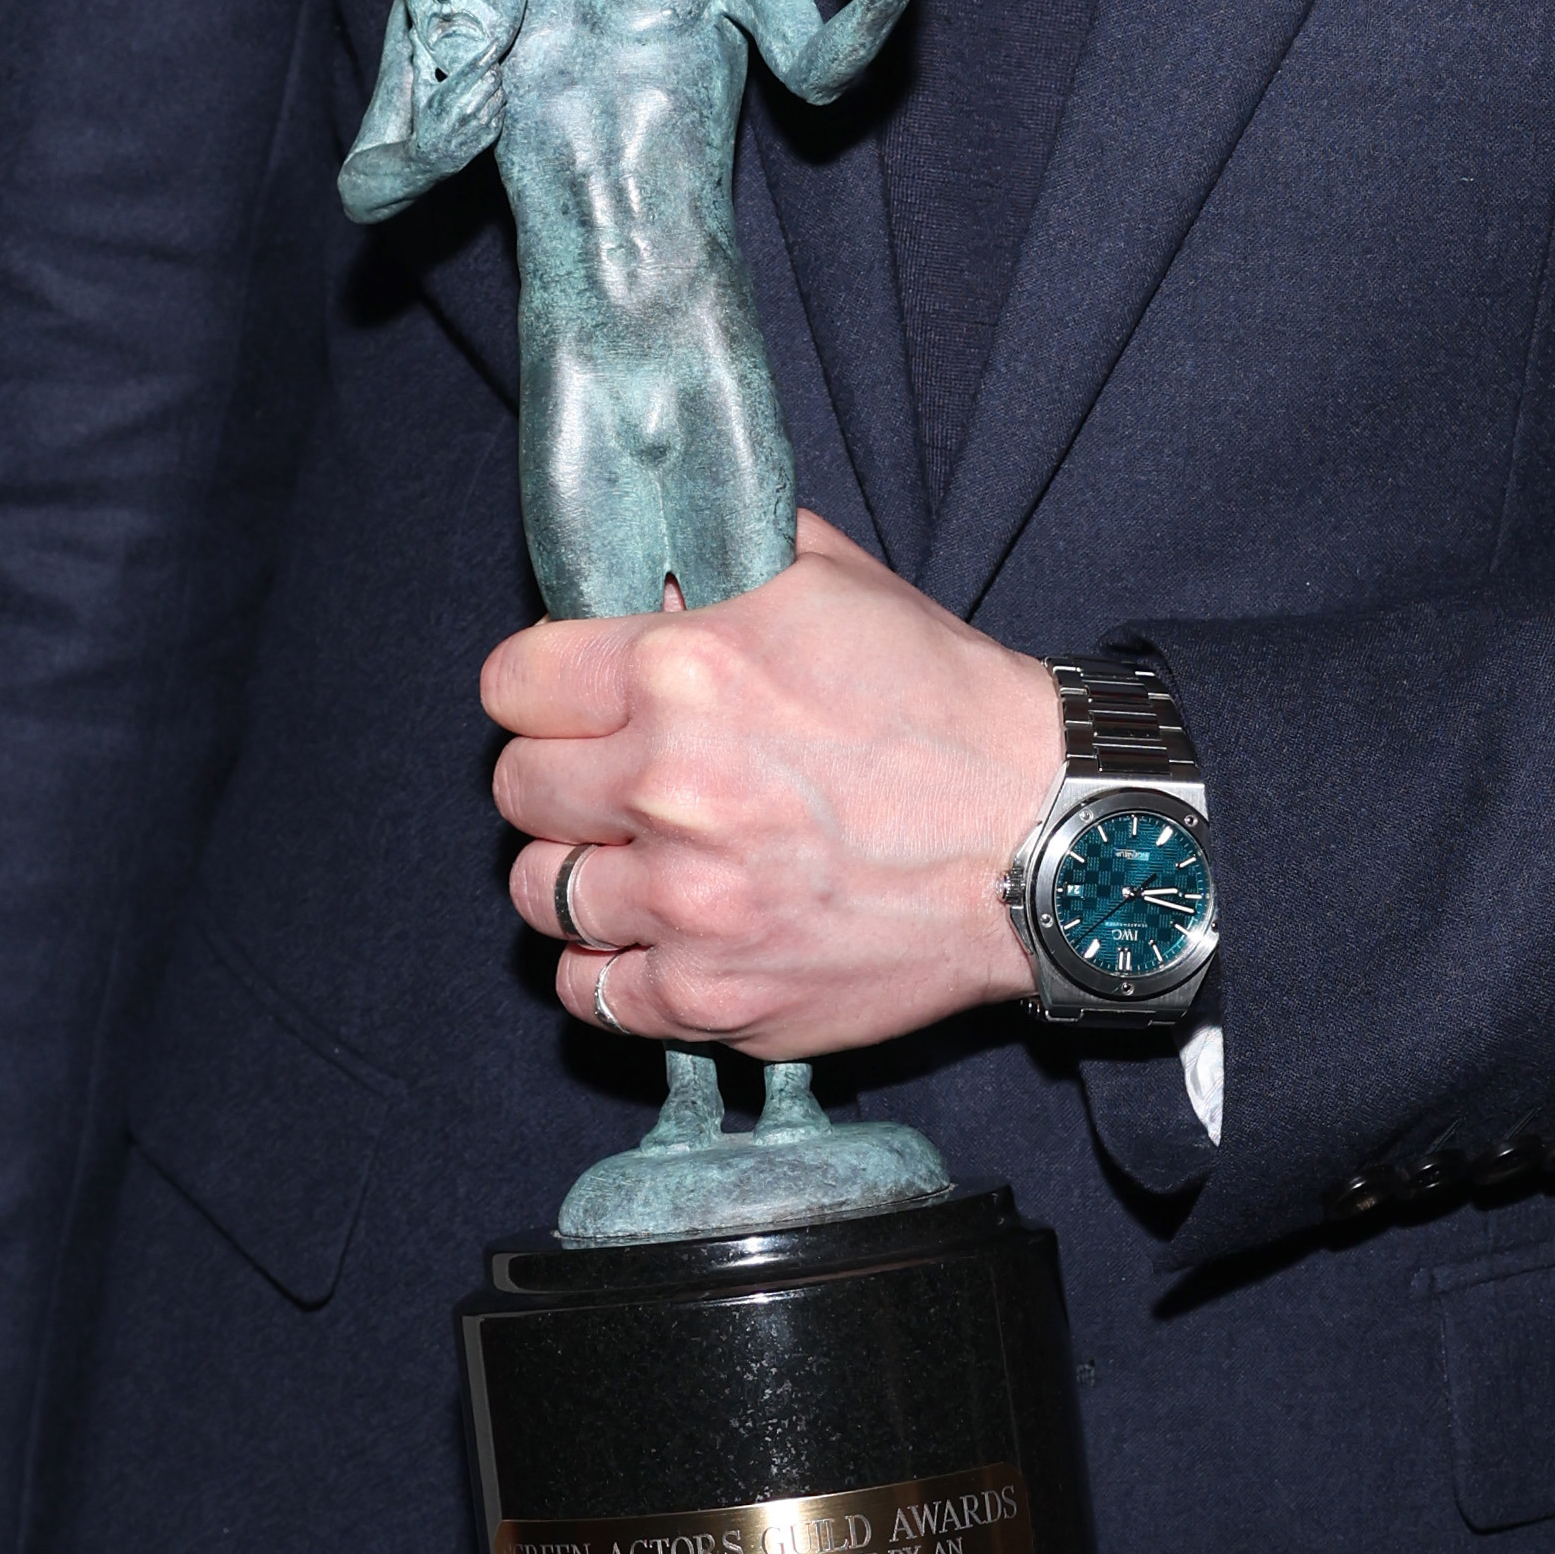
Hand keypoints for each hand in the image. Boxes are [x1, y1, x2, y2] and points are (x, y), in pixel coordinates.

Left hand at [485, 516, 1052, 1052]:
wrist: (1042, 837)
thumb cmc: (944, 704)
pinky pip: (590, 993)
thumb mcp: (833, 581)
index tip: (570, 700)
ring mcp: (688, 904)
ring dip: (579, 872)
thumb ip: (718, 558)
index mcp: (682, 669)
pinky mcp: (714, 996)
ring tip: (635, 859)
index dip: (541, 687)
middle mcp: (668, 787)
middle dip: (559, 776)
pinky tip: (652, 936)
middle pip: (517, 789)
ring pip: (540, 892)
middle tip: (616, 779)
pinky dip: (609, 967)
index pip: (512, 683)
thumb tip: (640, 558)